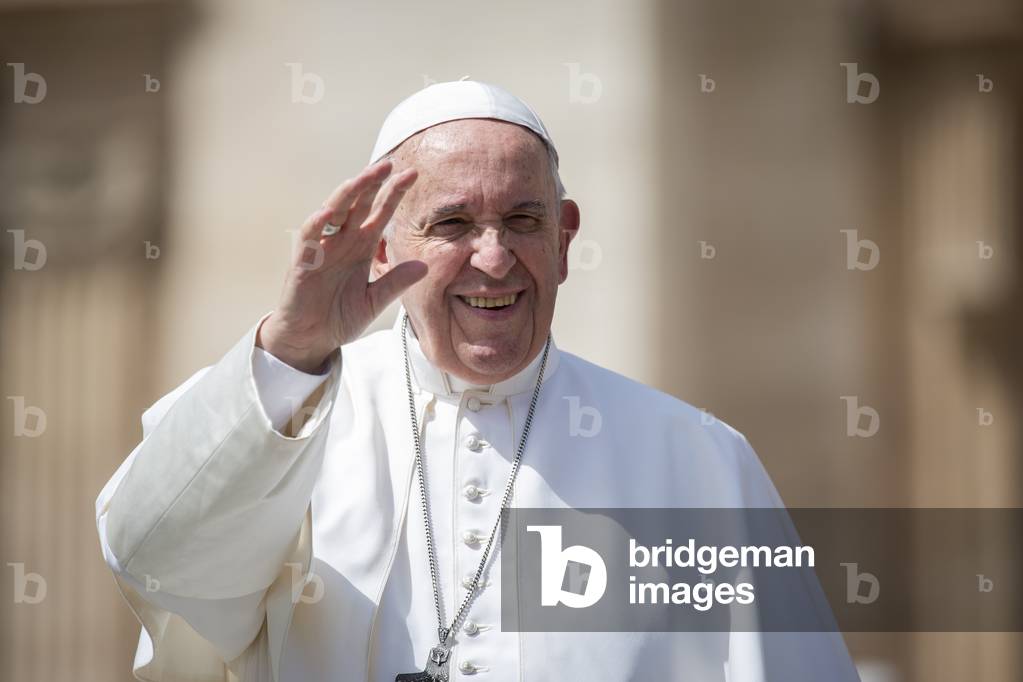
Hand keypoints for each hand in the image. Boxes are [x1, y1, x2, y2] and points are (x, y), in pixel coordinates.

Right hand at [258, 159, 424, 372]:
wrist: (311, 339)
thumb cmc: (339, 317)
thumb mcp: (374, 301)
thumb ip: (395, 282)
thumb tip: (424, 266)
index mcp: (361, 246)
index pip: (380, 213)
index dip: (394, 194)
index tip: (412, 174)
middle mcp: (342, 241)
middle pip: (358, 204)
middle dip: (372, 183)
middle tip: (388, 164)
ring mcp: (321, 248)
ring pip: (334, 212)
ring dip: (347, 194)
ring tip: (362, 178)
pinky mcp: (303, 261)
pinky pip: (309, 237)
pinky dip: (317, 223)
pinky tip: (328, 211)